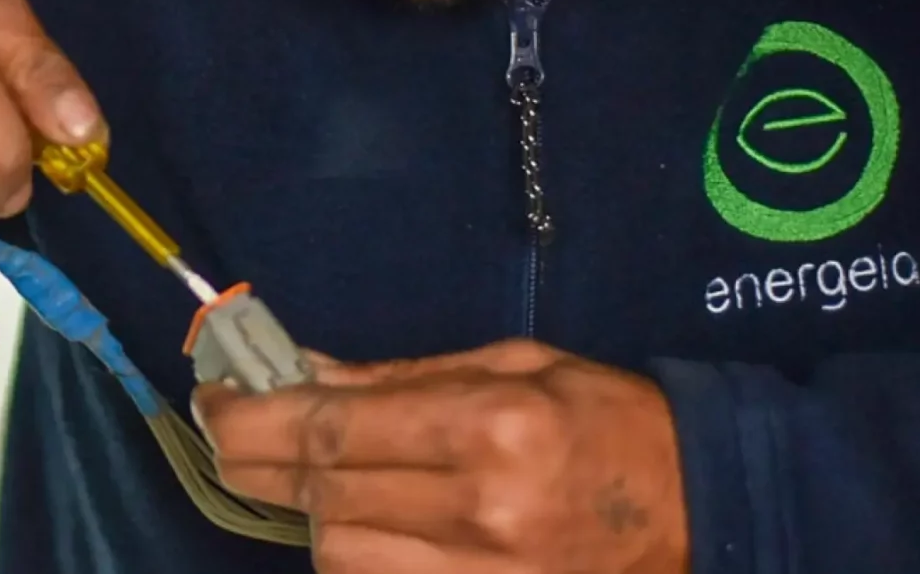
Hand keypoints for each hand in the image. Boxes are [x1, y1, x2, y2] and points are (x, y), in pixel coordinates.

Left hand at [194, 339, 687, 573]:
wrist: (703, 513)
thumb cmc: (609, 421)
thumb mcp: (516, 365)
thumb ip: (404, 376)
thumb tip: (303, 373)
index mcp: (490, 429)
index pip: (331, 430)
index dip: (254, 417)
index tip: (216, 396)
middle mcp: (478, 510)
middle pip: (321, 496)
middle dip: (259, 460)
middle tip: (230, 429)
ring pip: (338, 555)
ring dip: (310, 514)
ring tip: (318, 478)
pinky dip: (354, 558)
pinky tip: (362, 525)